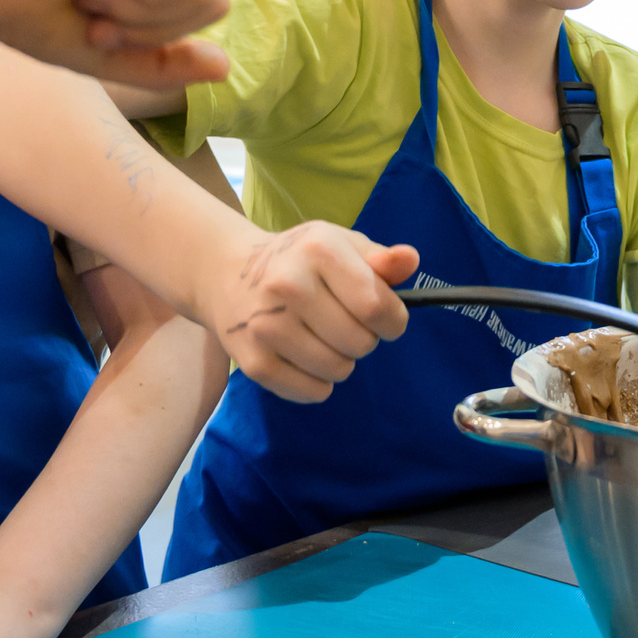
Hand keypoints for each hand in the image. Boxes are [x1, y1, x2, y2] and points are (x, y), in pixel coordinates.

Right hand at [0, 0, 232, 88]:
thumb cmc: (28, 14)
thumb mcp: (109, 52)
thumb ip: (166, 61)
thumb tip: (226, 69)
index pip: (206, 7)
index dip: (154, 34)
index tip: (96, 16)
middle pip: (214, 2)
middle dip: (152, 26)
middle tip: (92, 1)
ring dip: (142, 13)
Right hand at [192, 220, 417, 402]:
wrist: (227, 272)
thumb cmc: (300, 260)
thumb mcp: (341, 246)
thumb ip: (380, 259)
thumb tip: (409, 260)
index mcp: (318, 251)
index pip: (375, 306)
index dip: (393, 321)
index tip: (385, 319)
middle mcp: (288, 286)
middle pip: (360, 343)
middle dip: (364, 339)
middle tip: (343, 323)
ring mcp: (267, 326)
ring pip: (338, 370)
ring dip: (341, 361)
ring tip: (322, 338)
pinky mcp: (253, 360)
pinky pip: (312, 392)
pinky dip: (318, 383)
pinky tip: (304, 356)